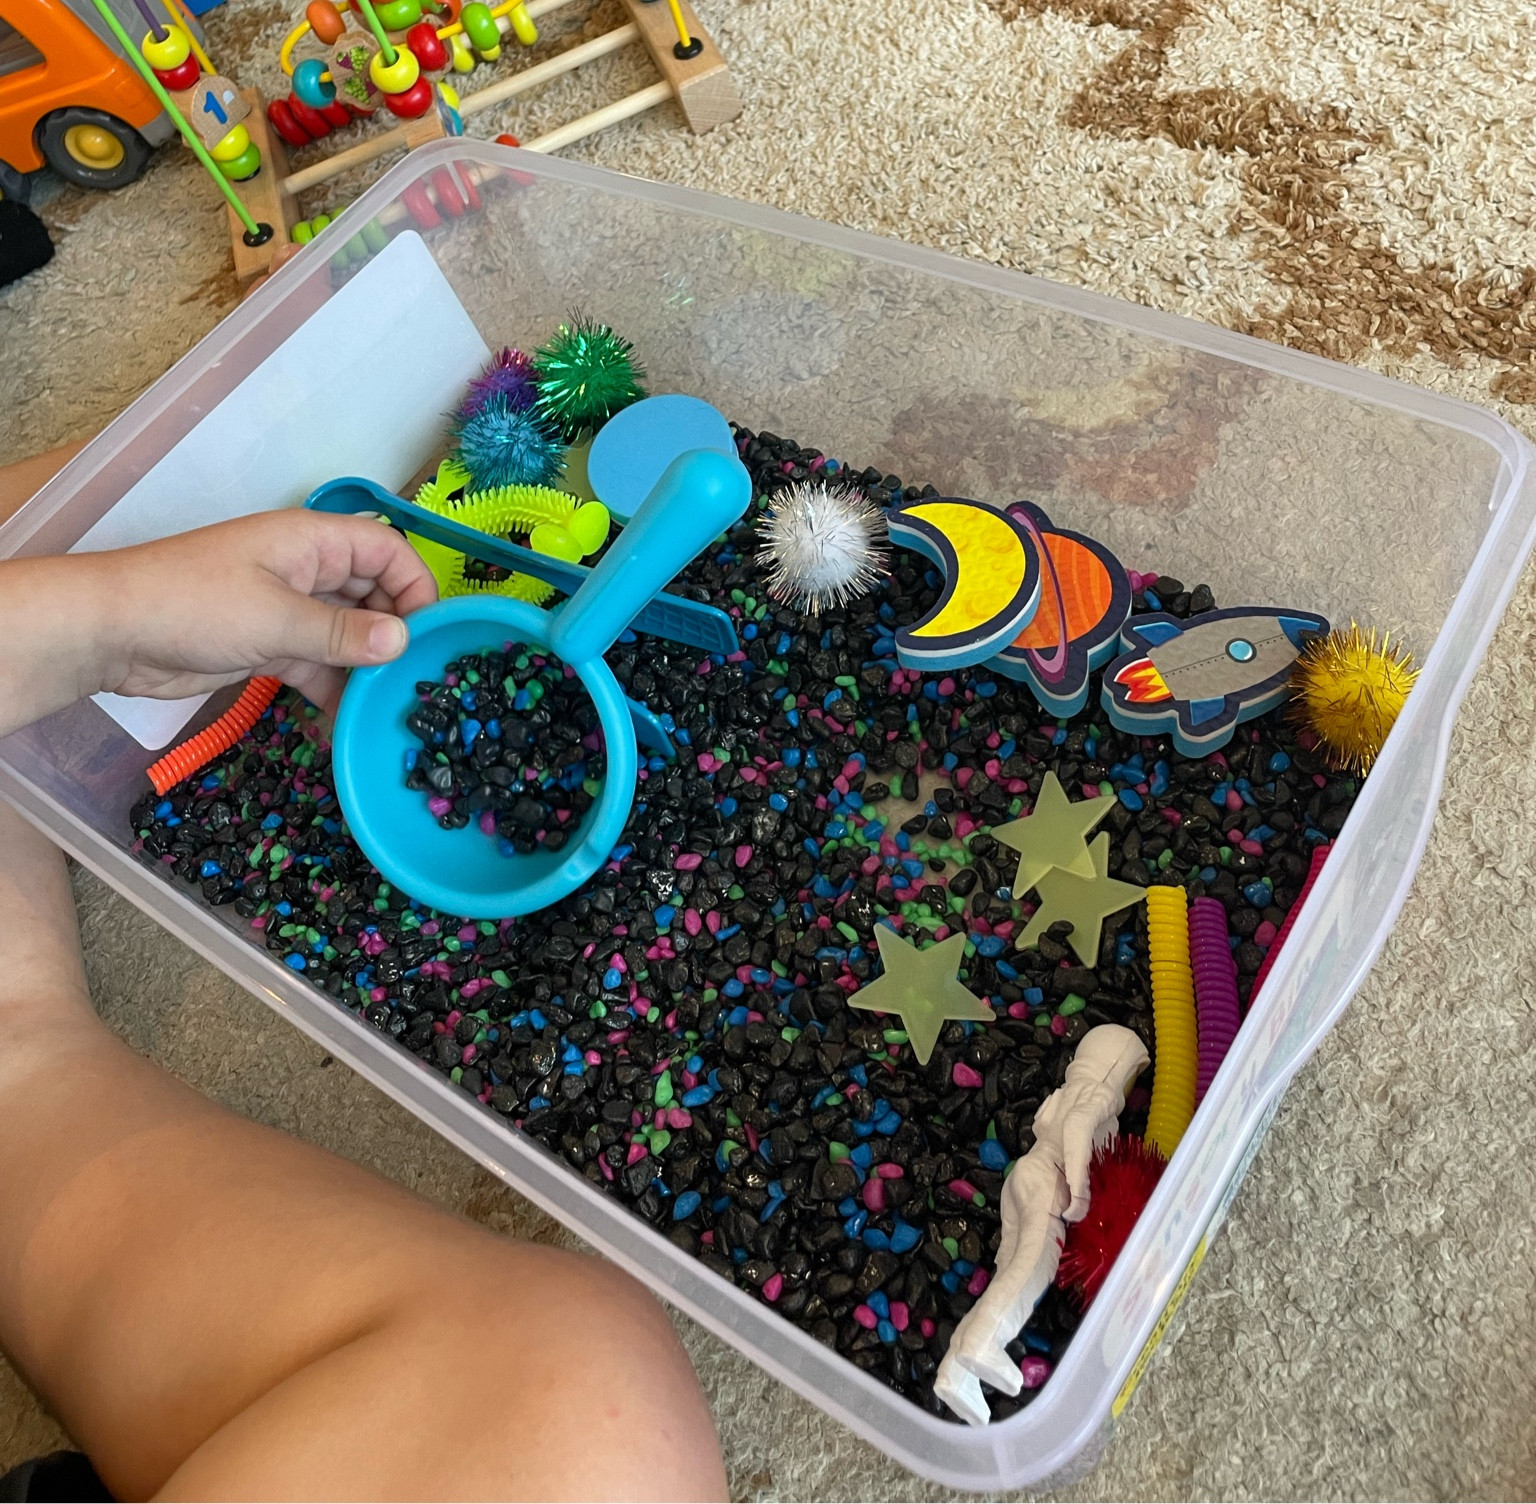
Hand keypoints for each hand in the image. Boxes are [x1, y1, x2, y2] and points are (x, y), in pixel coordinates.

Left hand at [0, 510, 436, 738]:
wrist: (109, 633)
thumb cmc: (191, 605)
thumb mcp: (276, 620)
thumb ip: (343, 634)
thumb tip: (403, 642)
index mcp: (312, 542)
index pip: (388, 550)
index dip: (416, 587)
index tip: (429, 636)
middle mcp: (306, 569)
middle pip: (374, 594)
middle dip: (396, 634)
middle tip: (417, 680)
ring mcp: (287, 608)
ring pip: (348, 634)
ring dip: (366, 668)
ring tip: (389, 707)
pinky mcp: (268, 645)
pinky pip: (318, 664)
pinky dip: (334, 689)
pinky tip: (347, 724)